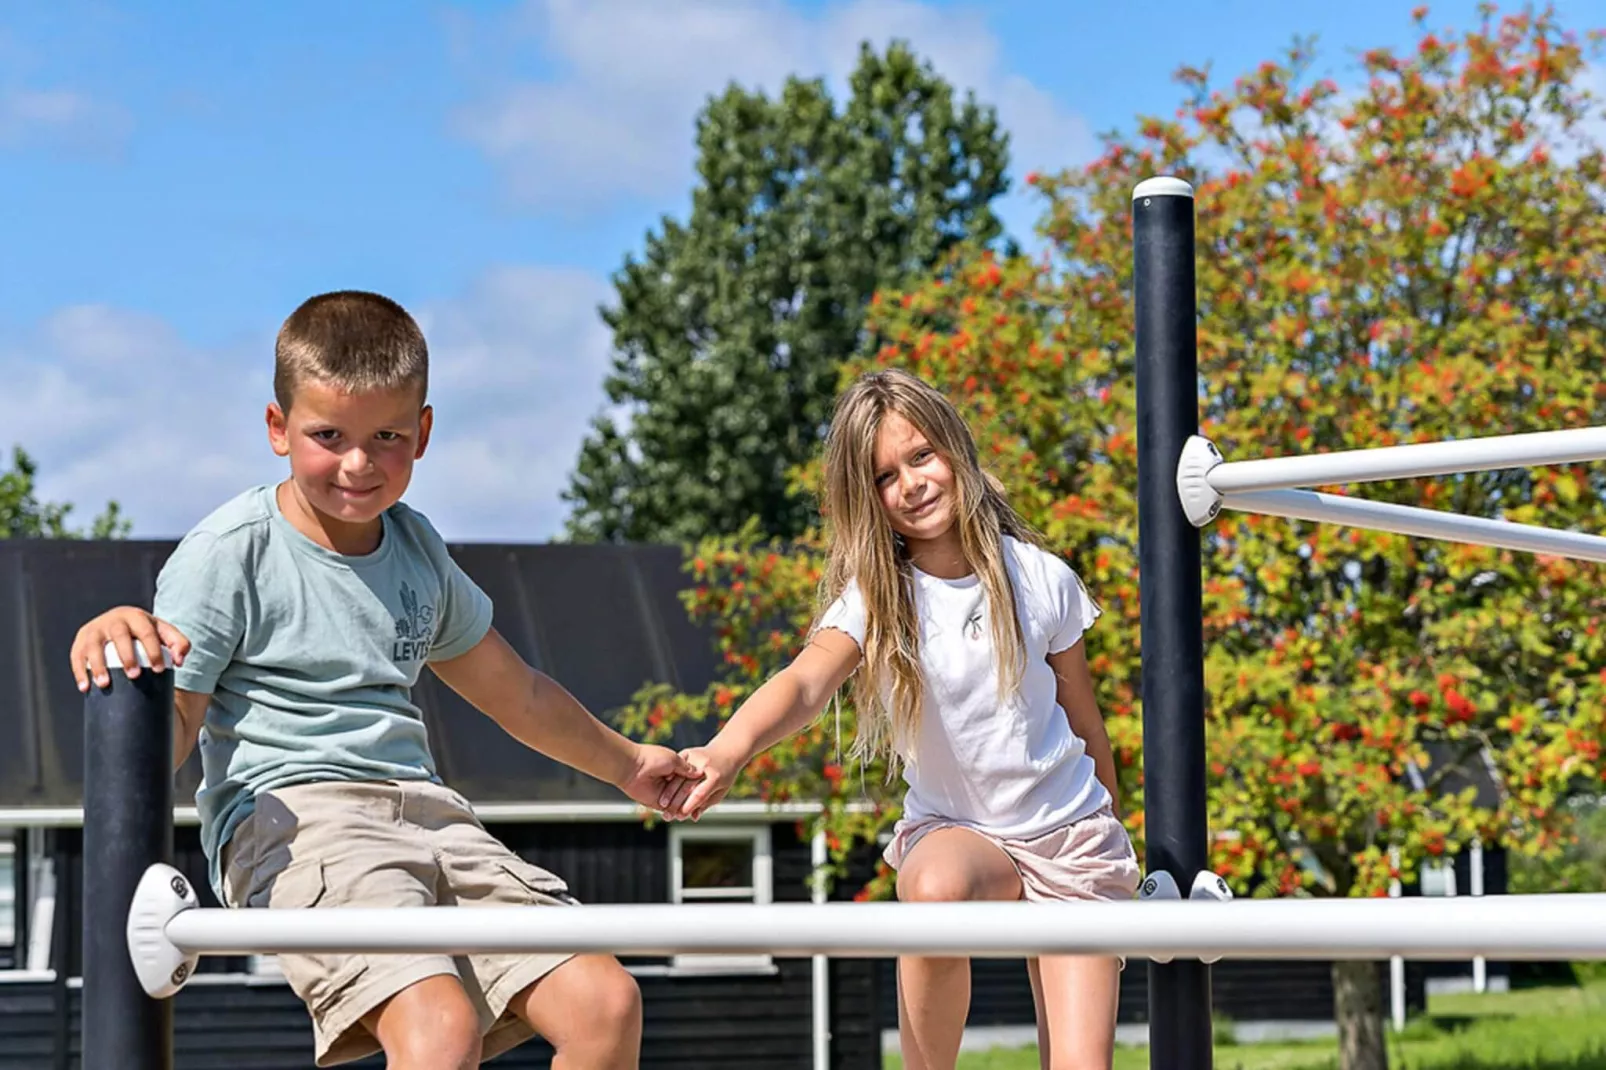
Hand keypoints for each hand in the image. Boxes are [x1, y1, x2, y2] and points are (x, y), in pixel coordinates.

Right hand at [70, 608, 189, 692]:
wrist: (120, 622)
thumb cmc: (146, 632)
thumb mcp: (163, 633)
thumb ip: (179, 644)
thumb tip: (179, 661)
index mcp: (137, 617)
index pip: (147, 633)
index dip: (154, 651)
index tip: (159, 670)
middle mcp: (114, 620)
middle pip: (120, 636)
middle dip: (127, 656)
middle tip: (134, 676)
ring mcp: (95, 629)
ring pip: (94, 645)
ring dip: (98, 665)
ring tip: (105, 684)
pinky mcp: (80, 641)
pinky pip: (77, 656)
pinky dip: (80, 672)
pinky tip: (85, 687)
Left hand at [615, 743, 701, 812]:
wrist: (632, 767)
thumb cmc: (652, 758)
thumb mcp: (674, 759)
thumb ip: (687, 768)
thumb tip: (700, 773)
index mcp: (674, 768)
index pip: (690, 778)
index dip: (699, 782)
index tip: (709, 784)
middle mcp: (669, 781)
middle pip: (686, 791)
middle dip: (695, 795)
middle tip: (706, 798)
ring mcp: (664, 792)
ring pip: (680, 801)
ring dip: (688, 805)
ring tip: (699, 807)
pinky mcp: (658, 803)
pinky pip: (672, 809)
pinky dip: (679, 811)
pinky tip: (688, 812)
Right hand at [661, 743, 744, 821]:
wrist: (727, 751)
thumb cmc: (725, 775)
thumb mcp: (721, 790)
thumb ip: (707, 803)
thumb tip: (693, 817)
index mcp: (715, 776)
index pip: (699, 794)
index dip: (689, 806)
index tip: (680, 816)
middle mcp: (704, 766)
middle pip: (687, 786)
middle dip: (675, 802)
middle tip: (667, 815)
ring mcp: (695, 757)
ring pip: (678, 777)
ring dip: (668, 792)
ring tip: (661, 805)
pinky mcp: (688, 752)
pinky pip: (675, 767)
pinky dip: (668, 778)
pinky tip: (661, 789)